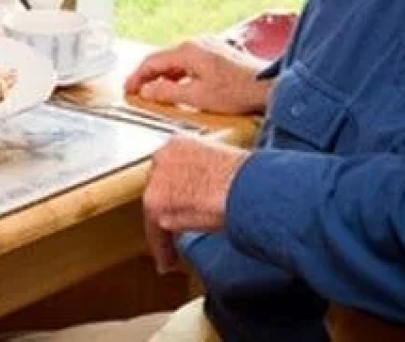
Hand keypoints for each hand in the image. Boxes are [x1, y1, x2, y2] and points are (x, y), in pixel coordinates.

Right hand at [125, 38, 269, 114]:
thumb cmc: (239, 91)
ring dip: (163, 76)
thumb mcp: (197, 97)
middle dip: (147, 76)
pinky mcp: (217, 53)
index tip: (129, 89)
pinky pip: (189, 62)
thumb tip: (148, 91)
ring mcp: (208, 46)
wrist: (269, 87)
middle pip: (163, 58)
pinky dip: (178, 74)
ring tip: (156, 92)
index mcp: (188, 51)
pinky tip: (180, 87)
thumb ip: (168, 93)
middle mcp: (196, 43)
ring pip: (176, 60)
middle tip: (138, 92)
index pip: (152, 61)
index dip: (136, 77)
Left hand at [141, 136, 248, 273]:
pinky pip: (155, 233)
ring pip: (155, 209)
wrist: (247, 186)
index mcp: (180, 143)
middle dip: (169, 207)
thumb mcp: (223, 166)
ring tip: (171, 248)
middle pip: (159, 187)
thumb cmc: (248, 178)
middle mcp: (163, 156)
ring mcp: (157, 179)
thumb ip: (208, 174)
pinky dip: (163, 249)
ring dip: (165, 229)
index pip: (169, 168)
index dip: (176, 189)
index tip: (181, 202)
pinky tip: (168, 261)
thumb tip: (212, 189)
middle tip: (178, 225)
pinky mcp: (156, 204)